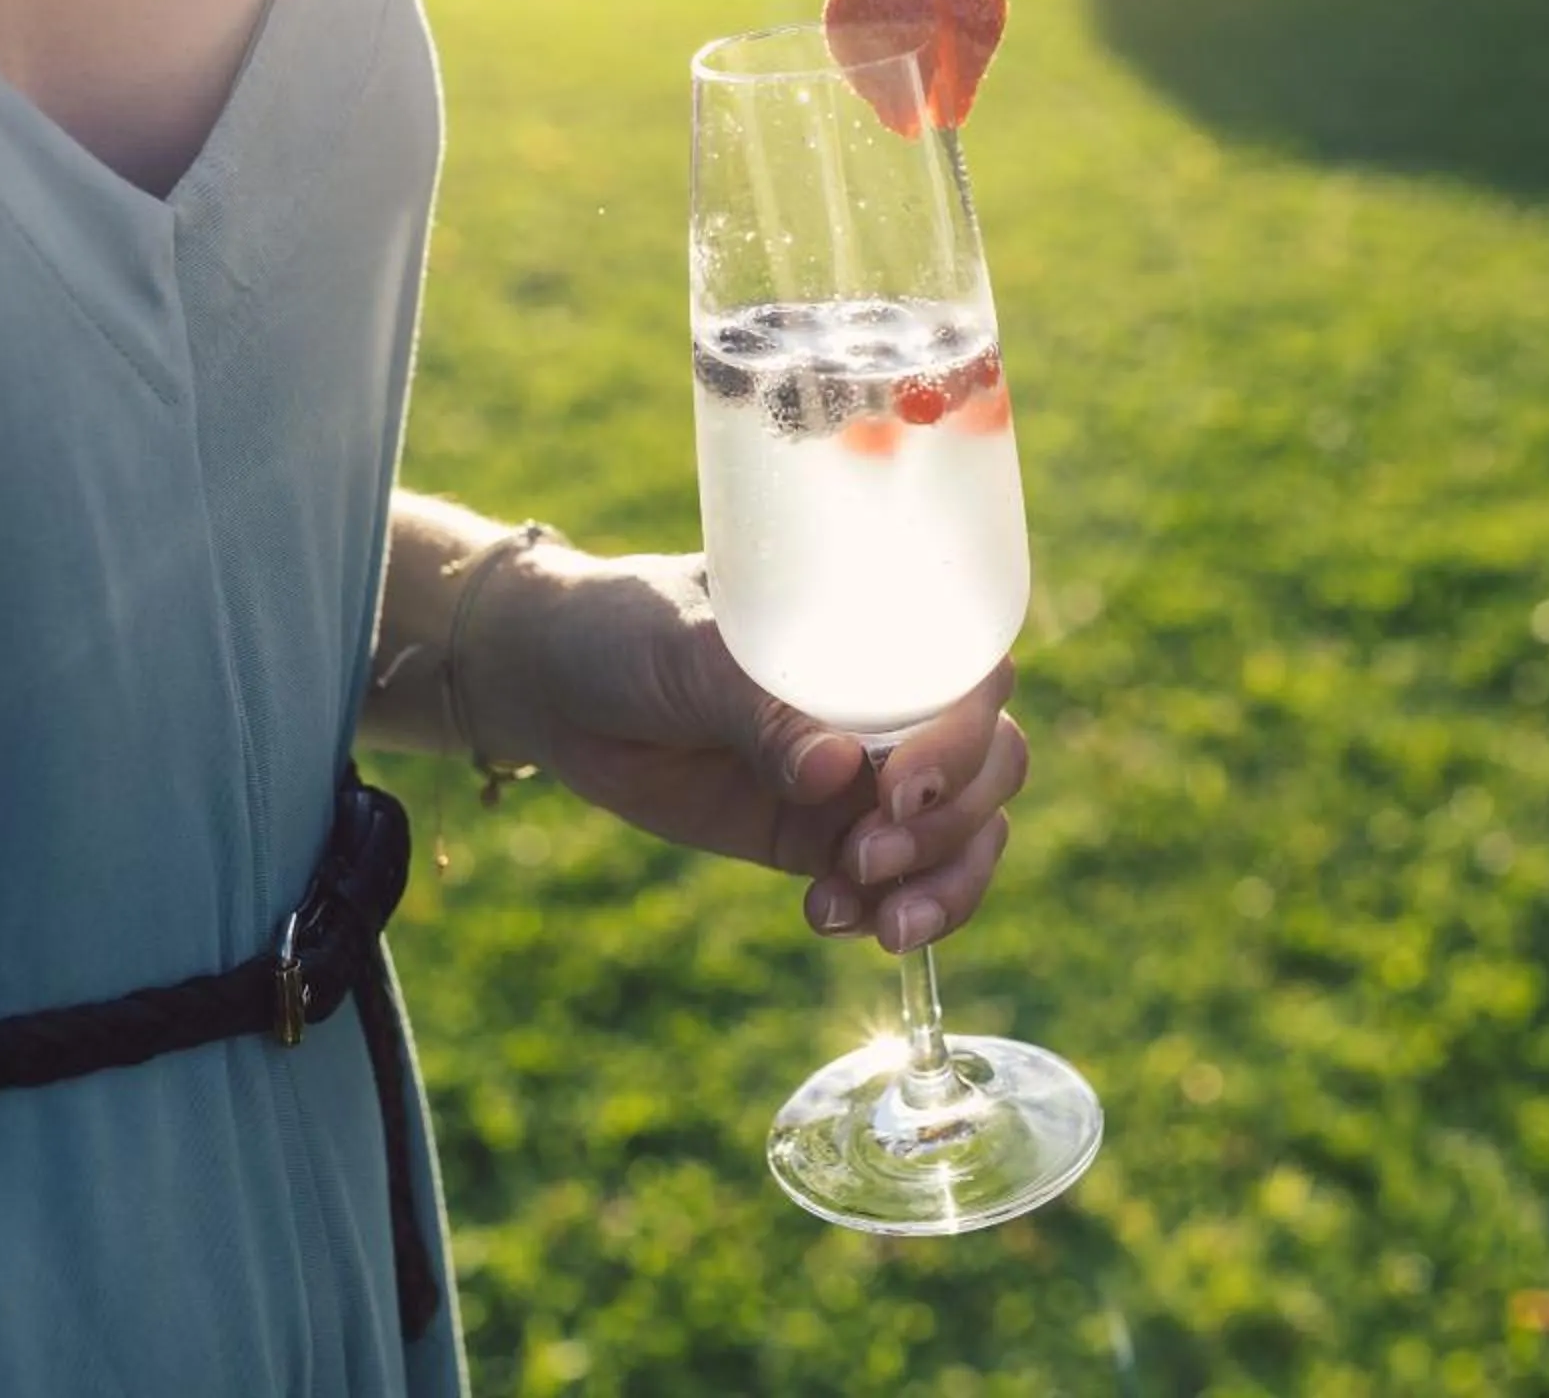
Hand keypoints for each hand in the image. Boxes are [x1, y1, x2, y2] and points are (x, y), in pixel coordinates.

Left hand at [467, 550, 1027, 953]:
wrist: (555, 685)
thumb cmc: (631, 625)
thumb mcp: (690, 649)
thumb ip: (763, 710)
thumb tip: (839, 770)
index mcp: (883, 628)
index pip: (977, 677)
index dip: (965, 738)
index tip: (901, 783)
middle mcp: (894, 701)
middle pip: (992, 768)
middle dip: (952, 826)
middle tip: (865, 856)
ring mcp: (865, 775)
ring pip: (963, 837)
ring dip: (940, 886)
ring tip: (875, 924)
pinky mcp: (820, 837)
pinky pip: (893, 886)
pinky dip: (885, 914)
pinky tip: (828, 920)